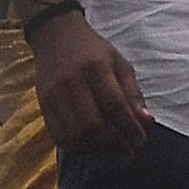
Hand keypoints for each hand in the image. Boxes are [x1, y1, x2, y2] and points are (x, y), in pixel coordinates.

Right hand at [31, 13, 151, 156]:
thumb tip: (145, 121)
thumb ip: (132, 93)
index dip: (129, 127)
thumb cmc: (93, 50)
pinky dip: (76, 146)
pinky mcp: (42, 104)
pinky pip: (57, 135)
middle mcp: (72, 83)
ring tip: (111, 151)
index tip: (140, 140)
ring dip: (95, 149)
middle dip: (113, 143)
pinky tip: (90, 146)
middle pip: (92, 124)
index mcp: (96, 68)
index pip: (114, 105)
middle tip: (127, 151)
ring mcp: (54, 95)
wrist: (56, 37)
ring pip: (74, 134)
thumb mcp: (119, 63)